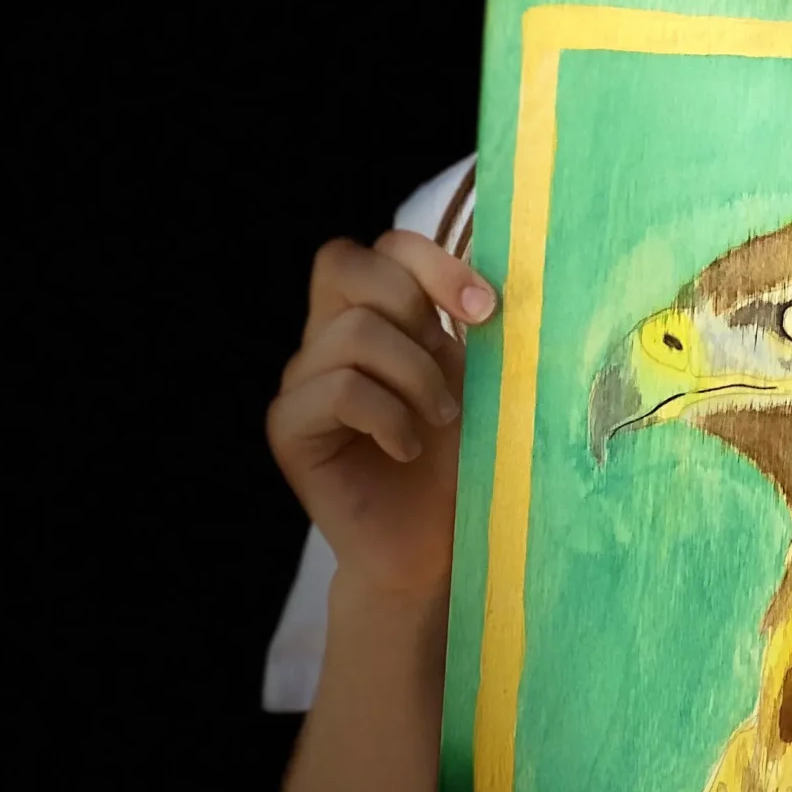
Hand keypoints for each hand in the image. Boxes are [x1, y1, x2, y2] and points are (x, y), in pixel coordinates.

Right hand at [266, 229, 497, 598]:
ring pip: (352, 331)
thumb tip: (502, 273)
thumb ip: (471, 325)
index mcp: (376, 314)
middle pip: (345, 263)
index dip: (434, 263)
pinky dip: (388, 416)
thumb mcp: (479, 379)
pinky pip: (338, 389)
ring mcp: (302, 380)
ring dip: (414, 375)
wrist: (435, 546)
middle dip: (415, 304)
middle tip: (455, 367)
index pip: (384, 246)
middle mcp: (328, 336)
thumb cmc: (462, 459)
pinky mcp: (289, 428)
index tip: (486, 312)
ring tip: (440, 420)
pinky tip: (407, 449)